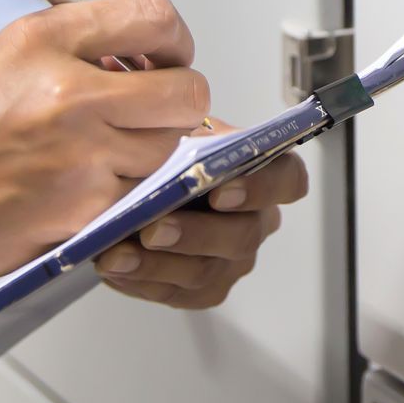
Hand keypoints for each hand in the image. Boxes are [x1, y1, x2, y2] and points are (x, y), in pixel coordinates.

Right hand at [0, 0, 210, 293]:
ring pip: (167, 149)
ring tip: (95, 154)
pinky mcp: (84, 209)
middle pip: (185, 92)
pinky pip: (140, 193)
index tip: (167, 59)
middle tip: (148, 112)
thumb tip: (152, 59)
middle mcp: (68, 92)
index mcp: (47, 40)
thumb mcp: (12, 56)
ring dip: (146, 153)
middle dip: (176, 104)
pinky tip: (79, 187)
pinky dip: (123, 193)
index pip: (156, 18)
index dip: (175, 42)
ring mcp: (81, 155)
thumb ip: (83, 48)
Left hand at [93, 120, 309, 309]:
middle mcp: (255, 219)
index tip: (220, 191)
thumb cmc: (165, 152)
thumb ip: (181, 121)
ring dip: (159, 264)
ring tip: (118, 253)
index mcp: (262, 173)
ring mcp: (232, 258)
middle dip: (196, 234)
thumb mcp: (174, 126)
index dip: (261, 188)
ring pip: (208, 271)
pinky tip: (116, 266)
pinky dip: (144, 282)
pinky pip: (180, 294)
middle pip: (243, 234)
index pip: (287, 179)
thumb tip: (169, 108)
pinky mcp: (204, 288)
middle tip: (154, 228)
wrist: (138, 184)